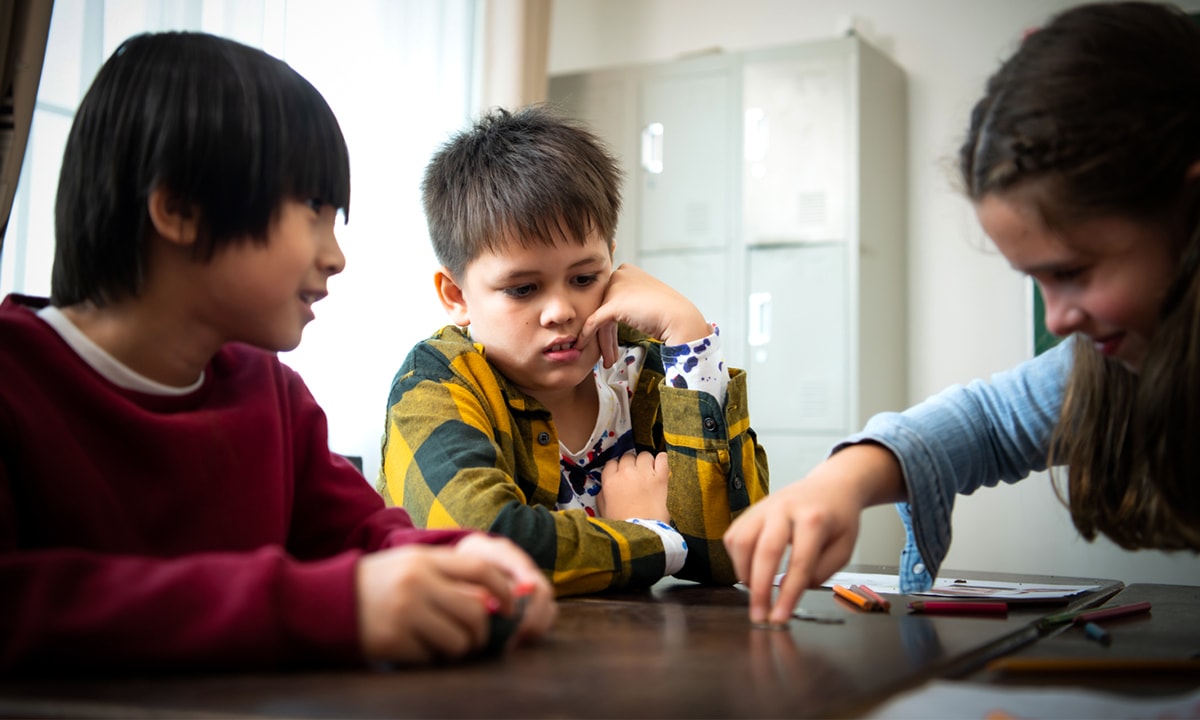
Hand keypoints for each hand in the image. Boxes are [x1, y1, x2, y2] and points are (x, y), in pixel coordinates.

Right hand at [356, 537, 556, 663]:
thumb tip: (492, 601)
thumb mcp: (412, 565)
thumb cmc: (379, 583)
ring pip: (458, 640)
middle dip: (482, 632)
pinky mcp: (393, 641)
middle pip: (475, 612)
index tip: (510, 606)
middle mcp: (417, 583)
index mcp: (424, 559)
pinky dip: (429, 657)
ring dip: (458, 648)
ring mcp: (405, 613)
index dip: (504, 589)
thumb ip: (448, 576)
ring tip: (445, 645)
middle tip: (476, 639)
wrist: (327, 600)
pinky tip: (416, 648)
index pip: (481, 569)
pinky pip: (430, 657)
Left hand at [577, 264, 710, 367]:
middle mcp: (619, 274)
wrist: (681, 319)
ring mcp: (616, 288)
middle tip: (609, 356)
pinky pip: (594, 322)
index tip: (613, 341)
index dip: (610, 322)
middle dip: (606, 334)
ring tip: (609, 360)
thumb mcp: (646, 300)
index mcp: (627, 271)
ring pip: (600, 318)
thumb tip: (616, 313)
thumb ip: (629, 302)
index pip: (610, 297)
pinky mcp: (613, 304)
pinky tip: (583, 346)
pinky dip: (587, 335)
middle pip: (604, 308)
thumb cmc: (669, 313)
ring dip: (604, 342)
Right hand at [595, 450, 670, 522]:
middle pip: (628, 457)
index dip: (618, 469)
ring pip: (644, 455)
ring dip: (646, 462)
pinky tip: (660, 467)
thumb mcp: (604, 511)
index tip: (622, 475)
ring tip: (649, 473)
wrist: (643, 534)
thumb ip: (602, 496)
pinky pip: (662, 458)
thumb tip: (605, 488)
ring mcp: (644, 473)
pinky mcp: (660, 477)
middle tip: (636, 476)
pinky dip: (662, 460)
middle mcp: (626, 473)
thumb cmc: (623, 525)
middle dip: (631, 465)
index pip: (612, 463)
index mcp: (610, 481)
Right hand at [722, 443, 904, 624]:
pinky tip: (750, 570)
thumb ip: (821, 572)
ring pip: (742, 542)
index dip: (788, 594)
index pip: (799, 562)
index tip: (780, 617)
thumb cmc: (838, 519)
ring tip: (755, 592)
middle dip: (759, 589)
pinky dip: (736, 559)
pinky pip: (733, 536)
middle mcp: (785, 509)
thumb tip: (792, 589)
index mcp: (814, 518)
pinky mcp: (750, 510)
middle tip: (758, 616)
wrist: (829, 486)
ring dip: (744, 573)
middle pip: (766, 551)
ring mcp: (764, 506)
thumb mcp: (844, 548)